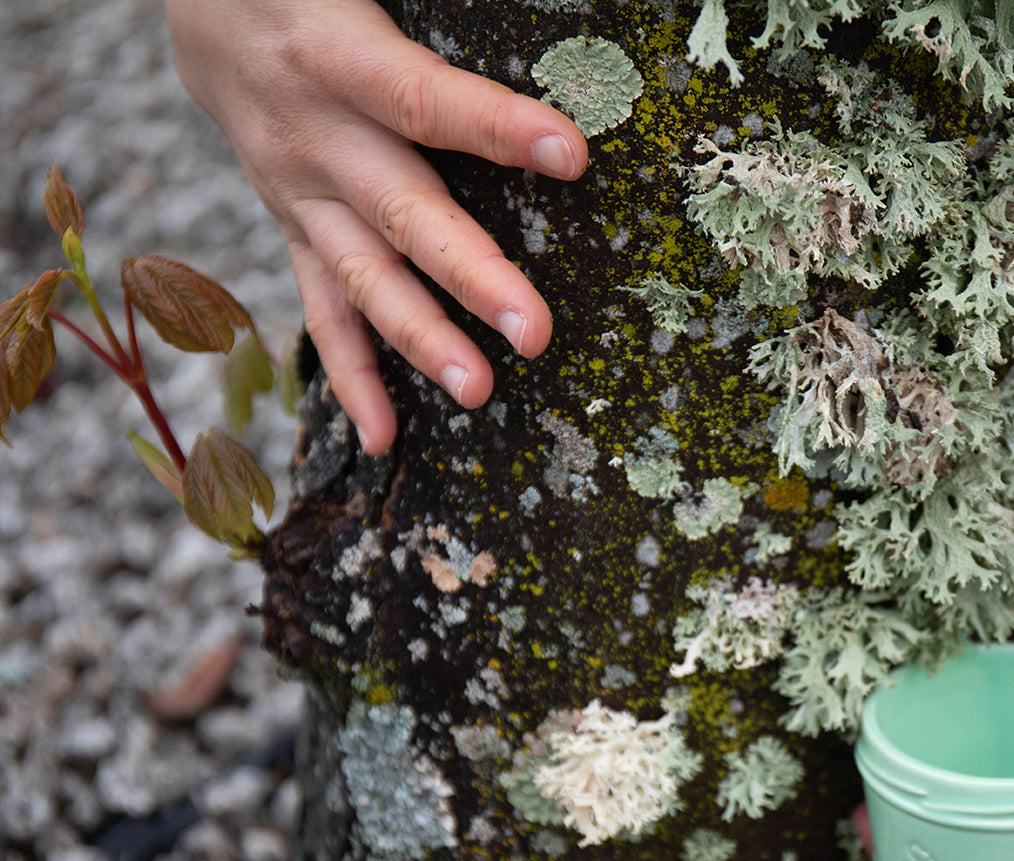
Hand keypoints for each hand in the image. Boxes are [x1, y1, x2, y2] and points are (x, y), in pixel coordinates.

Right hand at [165, 0, 588, 452]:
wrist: (214, 16)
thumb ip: (436, 26)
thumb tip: (530, 33)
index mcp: (338, 59)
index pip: (426, 99)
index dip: (495, 127)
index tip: (570, 154)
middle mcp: (317, 139)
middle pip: (404, 214)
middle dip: (471, 277)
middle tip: (535, 333)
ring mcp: (303, 196)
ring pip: (366, 278)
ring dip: (421, 340)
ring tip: (477, 392)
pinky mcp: (299, 232)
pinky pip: (324, 313)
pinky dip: (353, 377)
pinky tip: (388, 437)